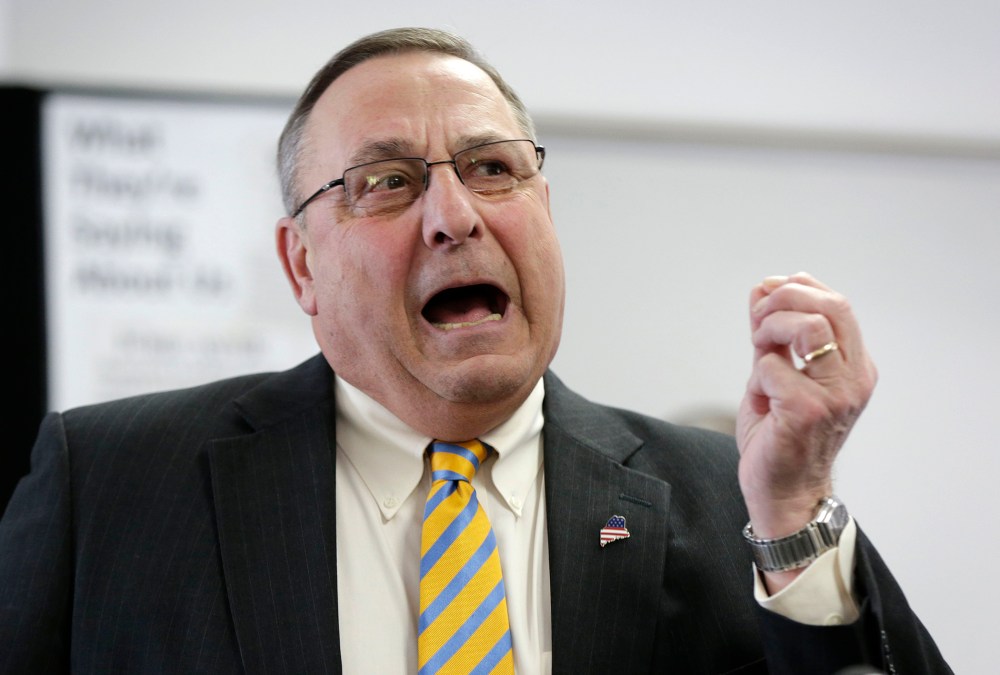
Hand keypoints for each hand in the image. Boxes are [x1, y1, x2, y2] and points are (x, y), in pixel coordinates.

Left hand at [736, 273, 876, 582]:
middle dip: (786, 299)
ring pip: (808, 328)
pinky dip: (757, 373)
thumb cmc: (781, 437)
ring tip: (758, 350)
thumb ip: (772, 335)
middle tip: (759, 318)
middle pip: (832, 307)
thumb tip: (762, 288)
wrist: (784, 494)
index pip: (839, 305)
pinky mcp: (807, 410)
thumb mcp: (776, 375)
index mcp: (854, 368)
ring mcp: (835, 395)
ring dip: (770, 329)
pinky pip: (773, 366)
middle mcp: (854, 380)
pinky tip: (761, 398)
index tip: (768, 292)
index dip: (800, 287)